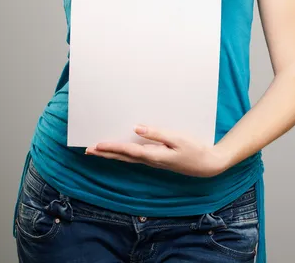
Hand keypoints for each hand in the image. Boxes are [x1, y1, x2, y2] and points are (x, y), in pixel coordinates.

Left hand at [85, 125, 228, 177]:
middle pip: (123, 157)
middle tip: (88, 150)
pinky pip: (134, 156)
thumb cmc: (194, 149)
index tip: (97, 145)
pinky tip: (119, 150)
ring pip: (127, 158)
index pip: (128, 151)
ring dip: (111, 154)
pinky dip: (123, 153)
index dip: (111, 147)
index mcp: (154, 155)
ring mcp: (153, 161)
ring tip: (97, 150)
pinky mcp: (156, 159)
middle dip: (105, 153)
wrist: (207, 165)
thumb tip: (136, 129)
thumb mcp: (177, 139)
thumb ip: (156, 134)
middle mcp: (150, 160)